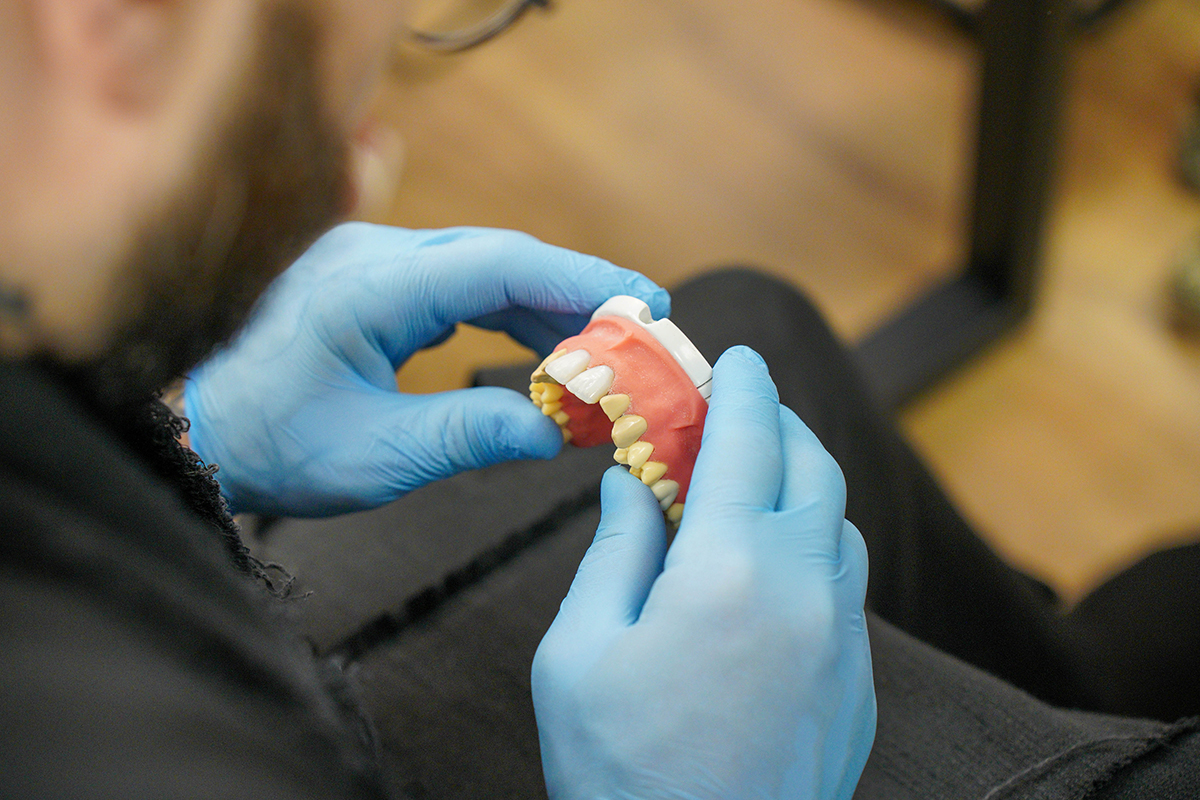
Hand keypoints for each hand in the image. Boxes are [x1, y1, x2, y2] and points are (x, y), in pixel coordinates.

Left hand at [185, 223, 669, 516]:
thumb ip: (471, 434)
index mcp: (371, 287)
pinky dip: (505, 317)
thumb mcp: (376, 454)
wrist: (185, 430)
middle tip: (641, 334)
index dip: (581, 279)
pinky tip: (538, 350)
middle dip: (577, 295)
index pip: (500, 264)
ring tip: (601, 356)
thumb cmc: (265, 443)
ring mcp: (368, 264)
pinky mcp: (368, 285)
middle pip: (500, 259)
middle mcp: (373, 256)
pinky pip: (454, 288)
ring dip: (544, 310)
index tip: (645, 302)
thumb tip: (557, 430)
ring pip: (481, 271)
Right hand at [531, 347, 874, 799]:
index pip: (748, 441)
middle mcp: (805, 592)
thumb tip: (630, 485)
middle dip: (780, 423)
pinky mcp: (857, 687)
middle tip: (740, 411)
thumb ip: (614, 553)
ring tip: (753, 485)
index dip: (740, 387)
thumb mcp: (581, 653)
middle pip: (814, 469)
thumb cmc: (622, 773)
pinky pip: (845, 587)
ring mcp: (843, 643)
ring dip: (803, 484)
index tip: (734, 355)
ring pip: (839, 526)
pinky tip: (771, 570)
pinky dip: (814, 547)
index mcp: (730, 570)